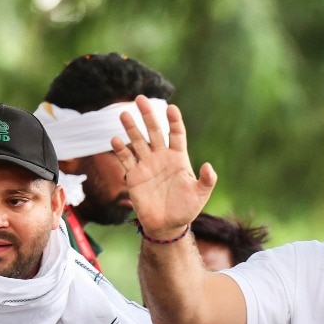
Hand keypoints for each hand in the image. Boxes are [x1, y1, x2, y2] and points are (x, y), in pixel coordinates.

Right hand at [112, 95, 215, 237]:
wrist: (166, 225)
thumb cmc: (185, 210)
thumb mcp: (200, 195)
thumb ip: (206, 180)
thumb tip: (208, 166)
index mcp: (178, 159)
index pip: (176, 134)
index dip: (174, 121)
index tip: (172, 109)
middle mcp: (161, 158)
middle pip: (154, 131)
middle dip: (148, 115)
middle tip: (140, 98)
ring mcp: (146, 165)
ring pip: (138, 141)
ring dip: (131, 128)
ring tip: (123, 113)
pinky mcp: (134, 176)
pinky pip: (126, 159)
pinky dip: (120, 149)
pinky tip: (115, 139)